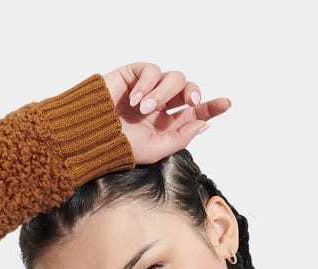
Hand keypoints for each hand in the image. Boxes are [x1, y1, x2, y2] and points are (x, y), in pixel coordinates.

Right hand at [102, 62, 231, 164]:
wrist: (92, 135)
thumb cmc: (119, 147)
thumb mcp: (155, 149)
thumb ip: (180, 137)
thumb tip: (203, 123)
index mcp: (169, 123)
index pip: (195, 112)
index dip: (211, 106)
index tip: (226, 104)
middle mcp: (162, 104)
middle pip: (188, 89)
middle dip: (193, 93)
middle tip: (190, 103)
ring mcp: (149, 88)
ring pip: (172, 79)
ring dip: (162, 93)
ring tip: (144, 109)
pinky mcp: (135, 75)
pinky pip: (151, 70)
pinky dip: (146, 84)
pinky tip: (134, 100)